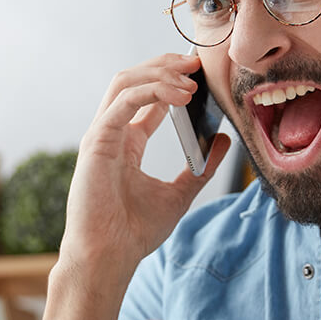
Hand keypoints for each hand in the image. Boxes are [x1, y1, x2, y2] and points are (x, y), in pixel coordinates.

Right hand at [60, 53, 230, 278]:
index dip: (172, 79)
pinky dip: (152, 91)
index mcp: (126, 143)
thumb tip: (224, 141)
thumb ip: (201, 168)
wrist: (109, 257)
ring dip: (159, 72)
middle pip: (134, 80)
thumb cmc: (133, 233)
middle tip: (197, 61)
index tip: (201, 73)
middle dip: (165, 65)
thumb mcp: (180, 194)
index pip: (147, 97)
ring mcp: (101, 135)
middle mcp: (111, 133)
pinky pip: (124, 101)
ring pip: (125, 81)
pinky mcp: (97, 141)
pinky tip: (180, 96)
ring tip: (191, 76)